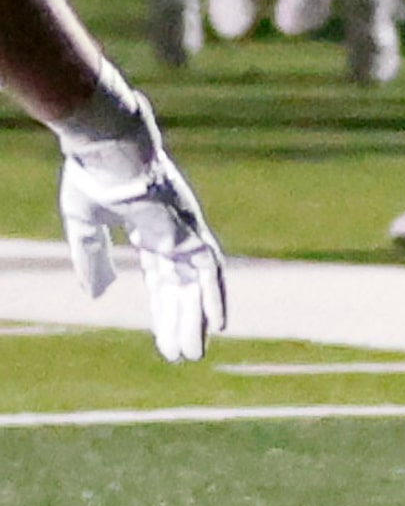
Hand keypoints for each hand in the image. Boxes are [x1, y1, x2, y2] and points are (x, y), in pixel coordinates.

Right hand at [57, 81, 226, 363]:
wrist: (108, 150)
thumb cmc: (93, 177)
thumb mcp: (85, 224)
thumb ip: (90, 258)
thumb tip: (97, 296)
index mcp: (149, 230)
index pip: (162, 279)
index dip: (163, 309)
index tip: (164, 338)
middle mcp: (173, 236)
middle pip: (181, 290)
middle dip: (180, 323)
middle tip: (182, 355)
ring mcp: (186, 235)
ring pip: (195, 287)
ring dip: (195, 321)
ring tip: (192, 353)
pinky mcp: (193, 233)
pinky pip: (210, 272)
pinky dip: (215, 297)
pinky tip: (219, 326)